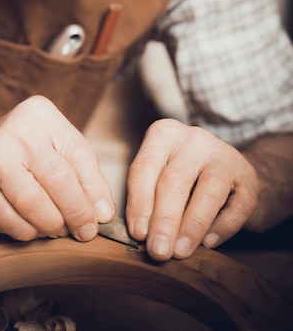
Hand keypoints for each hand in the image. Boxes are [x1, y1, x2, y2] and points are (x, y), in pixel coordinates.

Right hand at [0, 95, 115, 241]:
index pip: (79, 152)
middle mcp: (18, 130)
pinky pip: (10, 219)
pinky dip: (28, 232)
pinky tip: (33, 229)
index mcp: (41, 114)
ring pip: (34, 202)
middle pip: (58, 177)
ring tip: (58, 230)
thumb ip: (79, 172)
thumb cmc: (20, 152)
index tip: (103, 214)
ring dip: (52, 225)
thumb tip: (103, 212)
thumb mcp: (51, 146)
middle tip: (86, 231)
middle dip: (78, 212)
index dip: (95, 188)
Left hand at [126, 118, 257, 260]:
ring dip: (192, 225)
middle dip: (164, 220)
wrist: (227, 172)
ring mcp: (224, 155)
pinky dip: (223, 227)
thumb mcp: (159, 176)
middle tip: (158, 251)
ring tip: (180, 251)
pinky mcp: (249, 176)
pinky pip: (238, 205)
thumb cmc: (183, 177)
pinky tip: (208, 243)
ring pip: (209, 190)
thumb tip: (140, 236)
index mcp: (164, 135)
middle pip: (175, 180)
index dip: (140, 204)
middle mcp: (193, 139)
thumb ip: (148, 199)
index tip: (138, 234)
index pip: (145, 168)